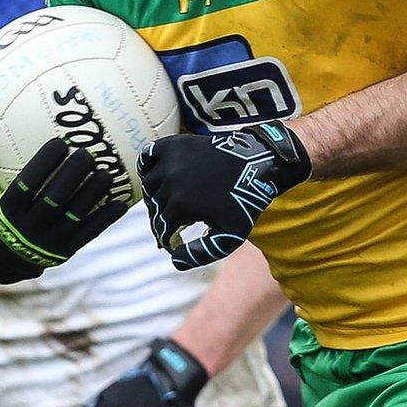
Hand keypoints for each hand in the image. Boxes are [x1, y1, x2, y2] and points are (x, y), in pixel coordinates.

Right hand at [0, 129, 126, 283]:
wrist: (0, 262)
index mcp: (6, 212)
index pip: (27, 185)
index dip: (44, 164)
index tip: (60, 143)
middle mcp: (28, 229)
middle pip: (54, 199)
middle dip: (72, 175)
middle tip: (87, 154)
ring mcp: (48, 242)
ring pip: (75, 215)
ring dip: (92, 194)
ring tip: (106, 173)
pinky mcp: (66, 251)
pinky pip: (89, 233)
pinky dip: (105, 218)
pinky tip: (121, 202)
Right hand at [138, 123, 309, 270]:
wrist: (259, 163)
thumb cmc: (246, 201)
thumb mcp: (230, 236)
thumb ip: (202, 253)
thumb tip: (174, 262)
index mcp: (180, 206)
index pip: (161, 228)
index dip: (166, 239)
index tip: (172, 242)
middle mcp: (170, 183)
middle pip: (155, 208)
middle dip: (162, 219)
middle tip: (172, 223)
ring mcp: (171, 162)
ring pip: (150, 185)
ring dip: (155, 196)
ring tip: (167, 202)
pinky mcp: (175, 145)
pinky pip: (148, 156)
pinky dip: (147, 166)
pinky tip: (156, 175)